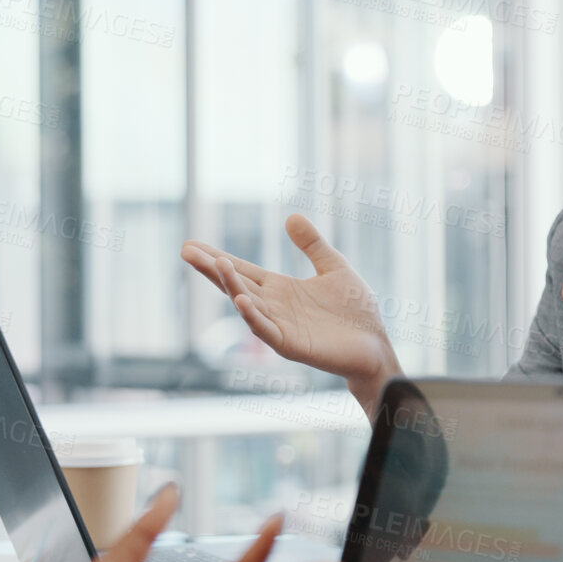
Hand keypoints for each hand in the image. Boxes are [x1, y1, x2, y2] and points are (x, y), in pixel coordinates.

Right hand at [182, 215, 400, 394]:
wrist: (376, 345)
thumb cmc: (355, 310)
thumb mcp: (335, 267)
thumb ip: (313, 245)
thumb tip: (291, 216)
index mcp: (280, 288)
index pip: (243, 270)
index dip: (218, 257)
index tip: (191, 244)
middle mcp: (274, 306)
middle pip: (236, 284)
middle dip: (212, 268)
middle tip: (186, 250)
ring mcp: (280, 326)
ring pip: (247, 305)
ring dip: (232, 285)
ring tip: (217, 264)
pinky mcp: (291, 345)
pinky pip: (266, 330)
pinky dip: (253, 316)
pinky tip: (241, 300)